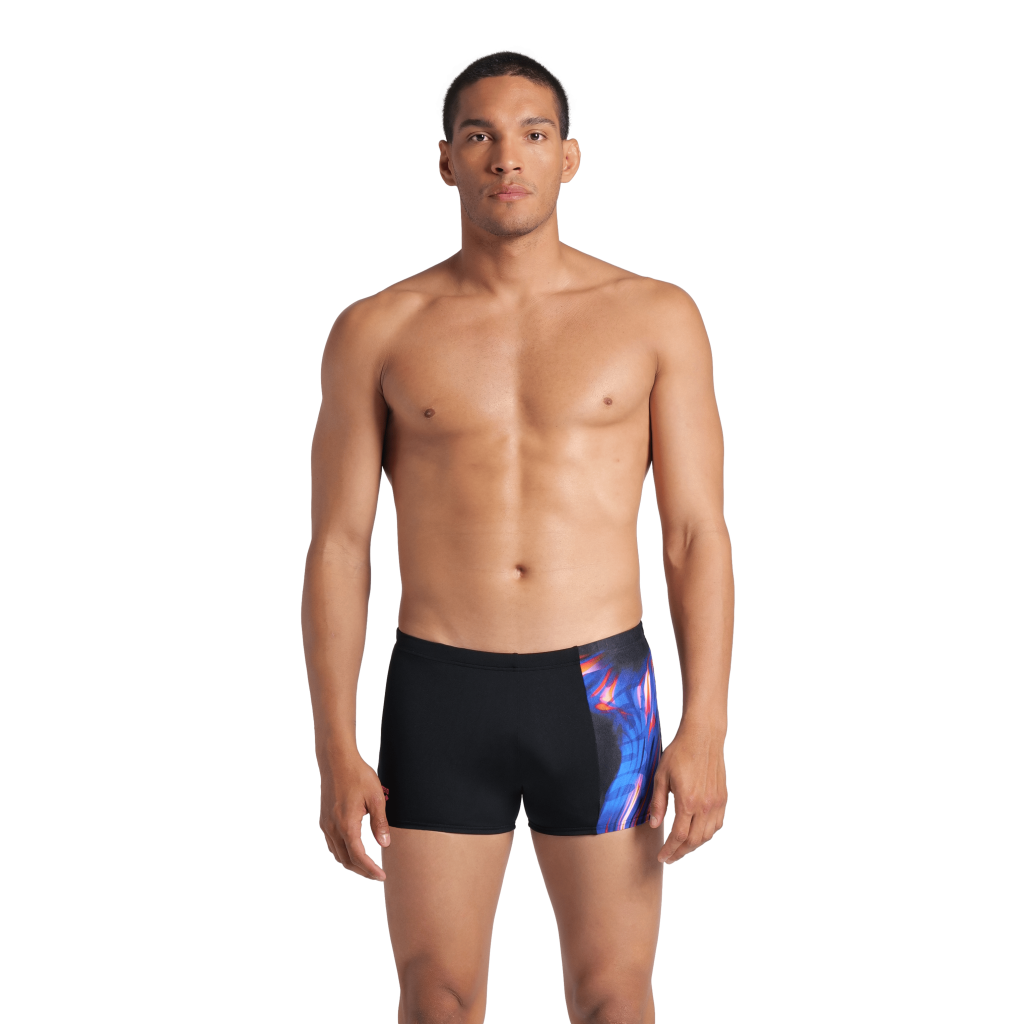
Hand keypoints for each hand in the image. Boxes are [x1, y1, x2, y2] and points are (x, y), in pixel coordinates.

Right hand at [318, 749, 389, 879]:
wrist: (336, 760)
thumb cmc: (358, 775)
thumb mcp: (376, 797)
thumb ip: (380, 823)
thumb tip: (385, 844)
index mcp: (347, 824)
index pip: (358, 856)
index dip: (370, 870)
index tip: (382, 876)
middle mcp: (332, 827)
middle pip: (346, 860)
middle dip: (362, 871)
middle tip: (377, 875)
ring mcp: (325, 824)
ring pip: (337, 854)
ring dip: (351, 863)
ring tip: (367, 866)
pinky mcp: (323, 819)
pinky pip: (331, 844)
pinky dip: (342, 853)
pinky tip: (352, 850)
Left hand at [648, 718, 726, 862]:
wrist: (703, 737)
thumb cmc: (680, 753)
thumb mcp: (661, 776)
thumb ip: (658, 802)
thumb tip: (655, 824)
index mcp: (688, 801)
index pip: (679, 836)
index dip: (670, 850)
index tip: (662, 856)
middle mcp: (705, 806)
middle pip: (694, 841)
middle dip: (681, 853)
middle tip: (670, 857)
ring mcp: (716, 803)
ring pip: (708, 835)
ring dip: (694, 845)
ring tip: (681, 847)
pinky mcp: (723, 798)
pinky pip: (717, 824)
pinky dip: (707, 834)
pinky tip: (698, 833)